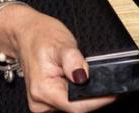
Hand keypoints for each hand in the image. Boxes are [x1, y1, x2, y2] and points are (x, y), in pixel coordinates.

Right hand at [0, 3, 117, 112]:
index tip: (112, 91)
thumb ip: (74, 61)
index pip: (77, 106)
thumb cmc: (40, 36)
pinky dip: (74, 91)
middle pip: (76, 107)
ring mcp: (43, 103)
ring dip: (81, 92)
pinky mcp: (47, 101)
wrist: (25, 33)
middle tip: (92, 73)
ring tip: (77, 71)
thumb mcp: (61, 43)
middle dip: (89, 93)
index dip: (98, 100)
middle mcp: (41, 101)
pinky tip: (71, 77)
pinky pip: (67, 101)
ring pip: (73, 105)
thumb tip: (84, 77)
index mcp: (43, 90)